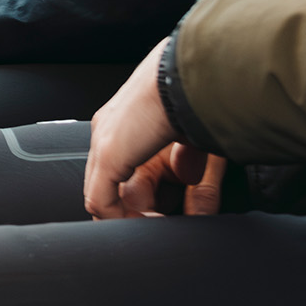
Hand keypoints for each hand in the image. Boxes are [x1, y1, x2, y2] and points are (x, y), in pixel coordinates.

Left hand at [83, 41, 226, 218]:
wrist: (199, 74)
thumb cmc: (204, 100)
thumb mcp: (203, 153)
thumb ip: (198, 187)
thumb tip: (199, 216)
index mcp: (130, 126)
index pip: (120, 173)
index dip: (143, 204)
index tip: (168, 221)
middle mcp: (111, 132)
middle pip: (111, 188)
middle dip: (137, 215)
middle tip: (162, 231)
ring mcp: (105, 141)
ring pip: (103, 196)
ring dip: (131, 220)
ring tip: (160, 230)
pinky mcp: (109, 152)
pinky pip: (101, 200)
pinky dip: (123, 220)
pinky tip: (152, 225)